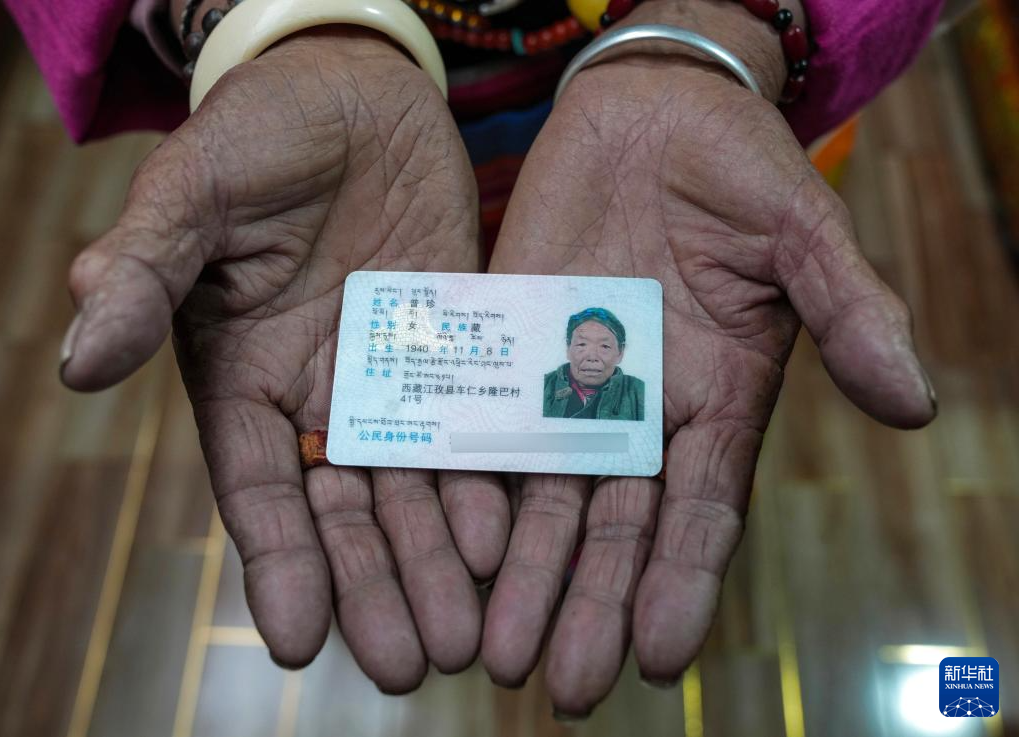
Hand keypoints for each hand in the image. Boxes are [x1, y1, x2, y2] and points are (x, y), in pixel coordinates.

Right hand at [60, 29, 508, 690]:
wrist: (353, 92)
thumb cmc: (260, 134)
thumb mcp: (194, 196)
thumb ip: (147, 274)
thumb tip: (78, 355)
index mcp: (246, 376)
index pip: (258, 487)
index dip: (276, 561)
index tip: (294, 639)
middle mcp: (321, 395)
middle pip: (346, 510)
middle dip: (376, 586)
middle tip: (408, 664)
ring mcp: (395, 376)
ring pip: (415, 486)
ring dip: (440, 560)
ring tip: (466, 635)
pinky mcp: (456, 348)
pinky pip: (475, 426)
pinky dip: (489, 482)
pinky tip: (510, 538)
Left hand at [482, 2, 935, 715]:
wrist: (652, 109)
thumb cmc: (738, 167)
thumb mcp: (803, 233)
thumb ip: (848, 310)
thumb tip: (913, 401)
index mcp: (715, 401)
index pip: (698, 511)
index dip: (681, 583)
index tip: (658, 656)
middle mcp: (637, 411)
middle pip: (610, 526)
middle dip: (585, 602)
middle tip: (559, 683)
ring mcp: (565, 382)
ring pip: (537, 494)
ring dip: (517, 572)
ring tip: (491, 649)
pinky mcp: (506, 345)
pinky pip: (478, 422)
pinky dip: (461, 483)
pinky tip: (442, 544)